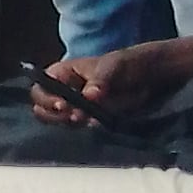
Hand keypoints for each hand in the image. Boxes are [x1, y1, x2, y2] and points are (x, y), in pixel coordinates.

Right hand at [30, 40, 191, 127]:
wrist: (150, 78)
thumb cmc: (126, 64)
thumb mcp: (113, 67)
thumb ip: (100, 81)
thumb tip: (89, 96)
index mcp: (62, 73)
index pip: (41, 87)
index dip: (46, 97)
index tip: (63, 105)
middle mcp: (64, 90)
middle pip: (43, 107)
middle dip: (54, 114)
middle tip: (74, 116)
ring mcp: (75, 106)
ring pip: (58, 120)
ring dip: (68, 123)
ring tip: (87, 119)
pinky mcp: (89, 119)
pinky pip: (77, 127)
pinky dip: (84, 128)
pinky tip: (96, 123)